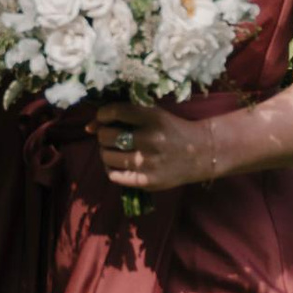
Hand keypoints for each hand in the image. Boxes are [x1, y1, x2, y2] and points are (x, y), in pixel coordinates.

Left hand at [93, 101, 226, 194]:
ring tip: (115, 150)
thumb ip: (124, 114)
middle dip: (103, 135)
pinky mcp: (148, 181)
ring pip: (107, 156)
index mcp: (153, 116)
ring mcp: (149, 162)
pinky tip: (119, 164)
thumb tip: (89, 127)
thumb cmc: (172, 129)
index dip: (102, 114)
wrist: (203, 153)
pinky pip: (114, 176)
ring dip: (106, 152)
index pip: (114, 111)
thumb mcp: (154, 114)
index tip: (104, 118)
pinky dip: (111, 168)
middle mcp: (150, 139)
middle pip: (106, 136)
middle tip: (111, 136)